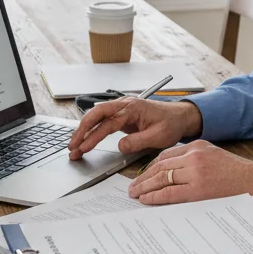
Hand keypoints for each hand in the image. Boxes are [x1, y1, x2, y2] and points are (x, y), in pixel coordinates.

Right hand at [68, 98, 201, 158]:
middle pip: (96, 114)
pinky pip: (103, 121)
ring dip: (84, 130)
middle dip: (81, 130)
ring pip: (96, 116)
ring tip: (74, 146)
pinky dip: (92, 130)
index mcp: (133, 108)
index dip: (94, 136)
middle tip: (72, 146)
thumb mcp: (158, 136)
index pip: (108, 123)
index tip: (84, 148)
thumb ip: (138, 141)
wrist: (180, 116)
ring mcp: (122, 109)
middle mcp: (124, 105)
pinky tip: (85, 139)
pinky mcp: (122, 116)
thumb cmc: (171, 123)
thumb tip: (120, 146)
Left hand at [127, 140, 252, 207]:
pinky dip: (154, 196)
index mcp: (198, 146)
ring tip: (135, 193)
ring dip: (144, 186)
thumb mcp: (215, 157)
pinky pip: (169, 193)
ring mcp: (196, 173)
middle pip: (159, 165)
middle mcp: (195, 156)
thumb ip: (195, 160)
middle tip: (132, 186)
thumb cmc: (239, 175)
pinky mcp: (198, 190)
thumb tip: (172, 173)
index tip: (142, 174)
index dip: (150, 166)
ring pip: (161, 178)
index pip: (165, 155)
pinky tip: (146, 199)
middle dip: (143, 176)